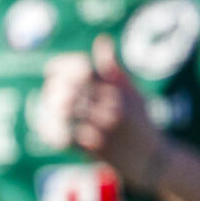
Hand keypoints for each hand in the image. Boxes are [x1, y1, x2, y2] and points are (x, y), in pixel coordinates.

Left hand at [56, 36, 168, 191]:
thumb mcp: (133, 93)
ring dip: (50, 107)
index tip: (51, 69)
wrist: (153, 160)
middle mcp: (111, 107)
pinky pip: (65, 137)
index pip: (84, 70)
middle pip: (73, 88)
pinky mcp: (95, 149)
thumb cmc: (140, 122)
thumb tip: (101, 40)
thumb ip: (113, 69)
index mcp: (118, 91)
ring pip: (66, 112)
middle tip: (48, 89)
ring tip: (46, 106)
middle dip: (54, 86)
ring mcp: (102, 129)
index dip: (63, 66)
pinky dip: (51, 130)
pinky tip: (46, 127)